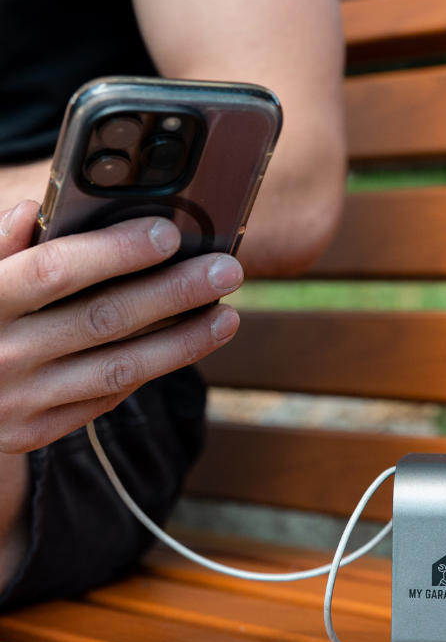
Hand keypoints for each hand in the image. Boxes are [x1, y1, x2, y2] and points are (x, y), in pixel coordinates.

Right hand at [0, 199, 242, 453]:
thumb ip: (0, 247)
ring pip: (119, 367)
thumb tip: (31, 211)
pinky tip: (187, 345)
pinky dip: (152, 369)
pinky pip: (108, 396)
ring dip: (183, 342)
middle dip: (173, 293)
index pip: (55, 270)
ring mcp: (20, 397)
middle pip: (103, 319)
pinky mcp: (36, 429)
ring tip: (226, 316)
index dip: (114, 251)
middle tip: (226, 271)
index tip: (168, 233)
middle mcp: (0, 353)